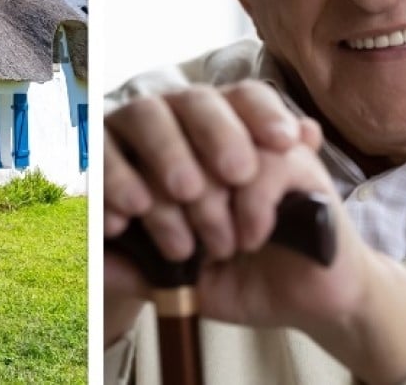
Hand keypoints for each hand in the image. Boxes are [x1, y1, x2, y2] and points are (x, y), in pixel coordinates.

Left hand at [103, 81, 405, 382]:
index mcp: (158, 157)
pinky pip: (265, 153)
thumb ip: (140, 271)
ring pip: (211, 116)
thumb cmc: (238, 277)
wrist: (308, 296)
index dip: (111, 172)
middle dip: (163, 161)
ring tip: (221, 244)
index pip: (117, 136)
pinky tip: (252, 237)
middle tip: (176, 218)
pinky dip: (252, 201)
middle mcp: (196, 132)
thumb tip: (97, 263)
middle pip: (158, 109)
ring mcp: (245, 134)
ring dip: (211, 190)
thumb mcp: (179, 283)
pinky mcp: (294, 151)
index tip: (117, 223)